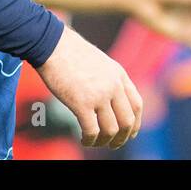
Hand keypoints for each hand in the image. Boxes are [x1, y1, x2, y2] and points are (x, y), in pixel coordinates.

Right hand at [36, 26, 142, 147]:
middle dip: (122, 138)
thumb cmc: (71, 53)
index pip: (137, 105)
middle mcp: (113, 85)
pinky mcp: (81, 103)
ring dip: (104, 141)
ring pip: (111, 129)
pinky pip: (92, 131)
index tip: (129, 134)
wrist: (53, 45)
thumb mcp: (100, 63)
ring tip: (95, 143)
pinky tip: (84, 139)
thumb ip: (109, 80)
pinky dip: (89, 140)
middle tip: (113, 144)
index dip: (136, 123)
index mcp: (119, 75)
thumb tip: (110, 101)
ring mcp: (99, 94)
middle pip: (128, 121)